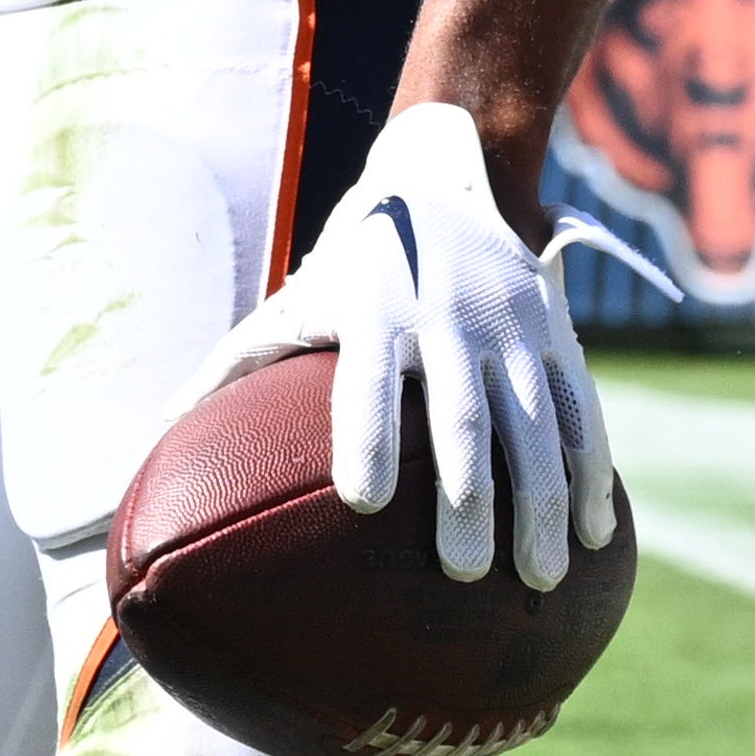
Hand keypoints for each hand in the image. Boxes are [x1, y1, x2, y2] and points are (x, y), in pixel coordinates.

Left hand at [197, 102, 612, 591]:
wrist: (442, 177)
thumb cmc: (349, 266)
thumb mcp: (291, 300)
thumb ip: (232, 366)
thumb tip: (157, 431)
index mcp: (372, 311)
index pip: (366, 380)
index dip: (364, 436)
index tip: (362, 504)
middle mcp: (444, 317)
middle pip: (461, 414)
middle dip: (468, 493)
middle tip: (465, 572)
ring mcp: (510, 325)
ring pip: (533, 421)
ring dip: (542, 501)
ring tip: (536, 577)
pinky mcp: (556, 332)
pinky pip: (580, 409)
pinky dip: (591, 470)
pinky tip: (597, 536)